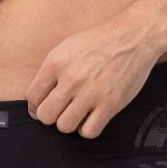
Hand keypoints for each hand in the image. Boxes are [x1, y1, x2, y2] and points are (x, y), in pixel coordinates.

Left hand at [24, 4, 163, 138]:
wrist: (134, 36)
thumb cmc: (101, 40)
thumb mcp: (68, 46)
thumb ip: (51, 70)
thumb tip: (36, 97)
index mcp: (57, 62)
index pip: (32, 97)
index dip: (36, 104)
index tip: (45, 104)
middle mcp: (71, 78)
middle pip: (45, 115)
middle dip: (50, 115)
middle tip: (60, 109)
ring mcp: (91, 93)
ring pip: (64, 126)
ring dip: (68, 122)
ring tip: (76, 113)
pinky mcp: (110, 104)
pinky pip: (88, 131)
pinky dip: (87, 128)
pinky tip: (91, 117)